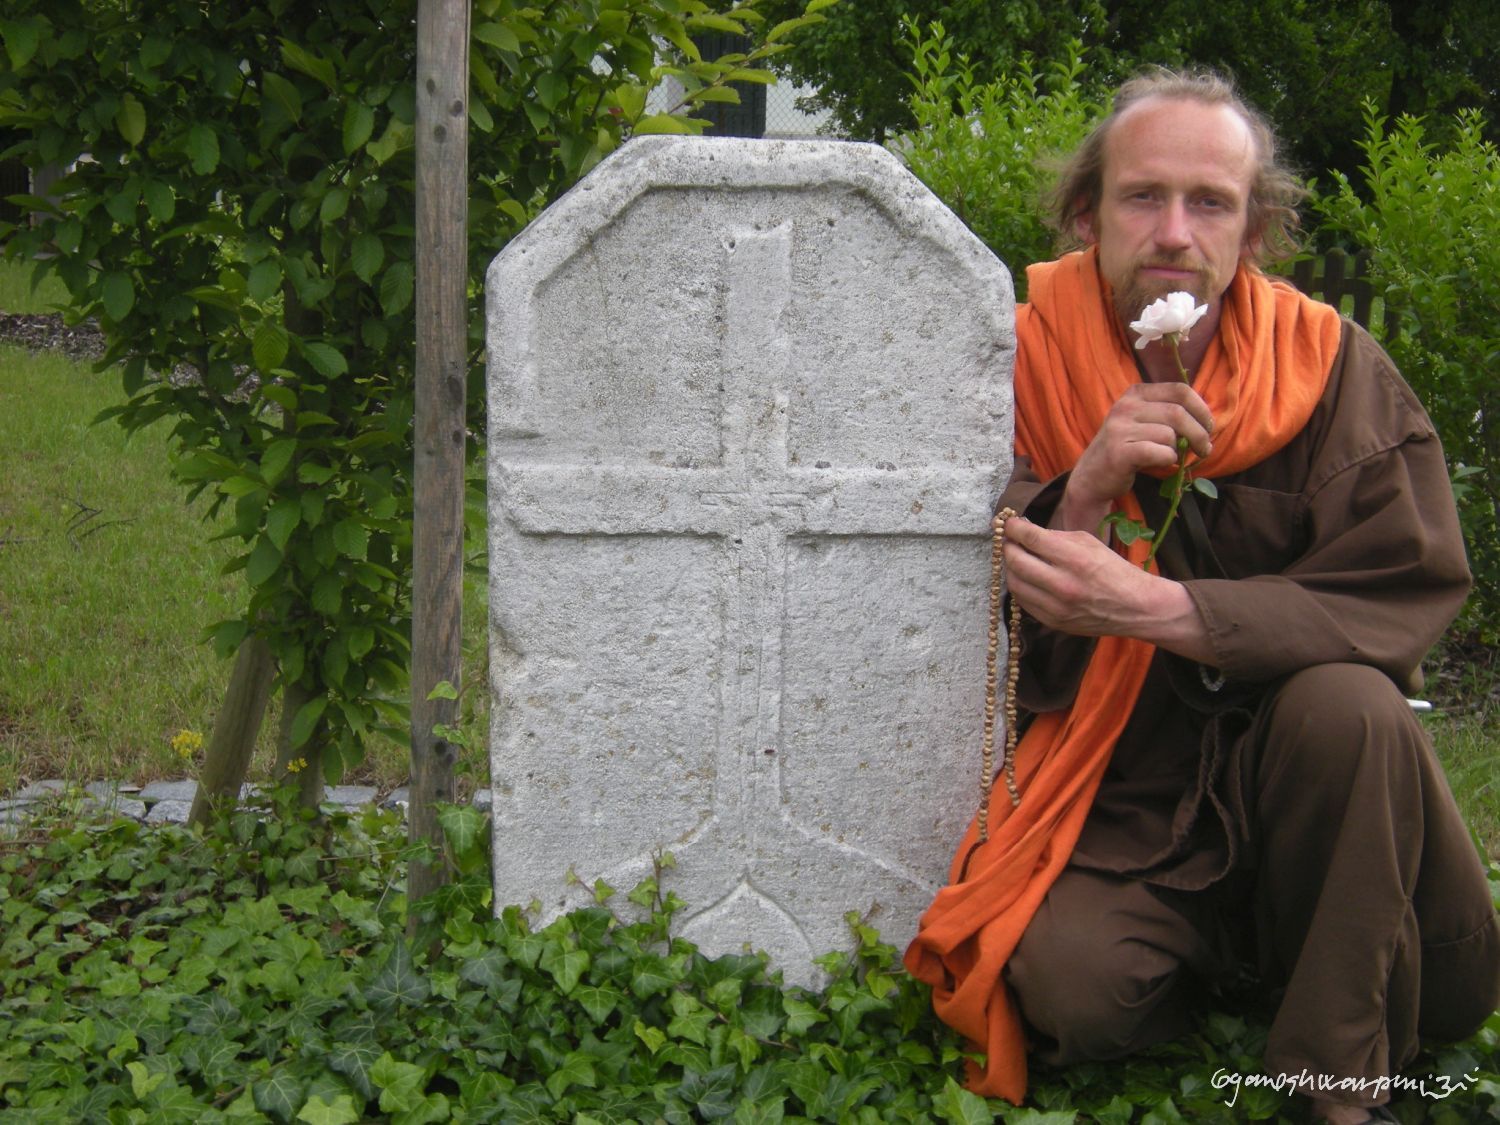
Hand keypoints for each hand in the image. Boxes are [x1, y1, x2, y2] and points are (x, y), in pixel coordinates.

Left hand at [1002, 516, 1214, 662]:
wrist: (1136, 607)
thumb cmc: (1114, 570)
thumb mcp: (1090, 543)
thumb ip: (1056, 537)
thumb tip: (1026, 531)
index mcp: (1075, 559)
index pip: (1030, 538)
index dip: (1013, 528)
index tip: (1007, 523)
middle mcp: (1063, 585)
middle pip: (1016, 561)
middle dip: (1007, 547)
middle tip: (1009, 540)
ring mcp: (1056, 608)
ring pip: (1015, 584)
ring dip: (1011, 568)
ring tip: (1017, 558)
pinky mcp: (1053, 622)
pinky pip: (1024, 602)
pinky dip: (1021, 587)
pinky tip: (1027, 578)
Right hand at [1057, 383, 1213, 531]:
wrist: (1091, 476)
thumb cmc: (1126, 449)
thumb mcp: (1143, 421)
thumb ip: (1169, 413)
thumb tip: (1207, 420)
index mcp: (1135, 393)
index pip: (1180, 390)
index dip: (1201, 408)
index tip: (1208, 426)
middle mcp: (1125, 407)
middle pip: (1178, 413)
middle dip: (1199, 434)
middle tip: (1205, 449)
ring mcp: (1119, 429)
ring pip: (1170, 435)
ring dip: (1179, 451)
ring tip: (1172, 458)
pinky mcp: (1119, 452)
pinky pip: (1160, 453)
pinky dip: (1168, 460)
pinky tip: (1162, 463)